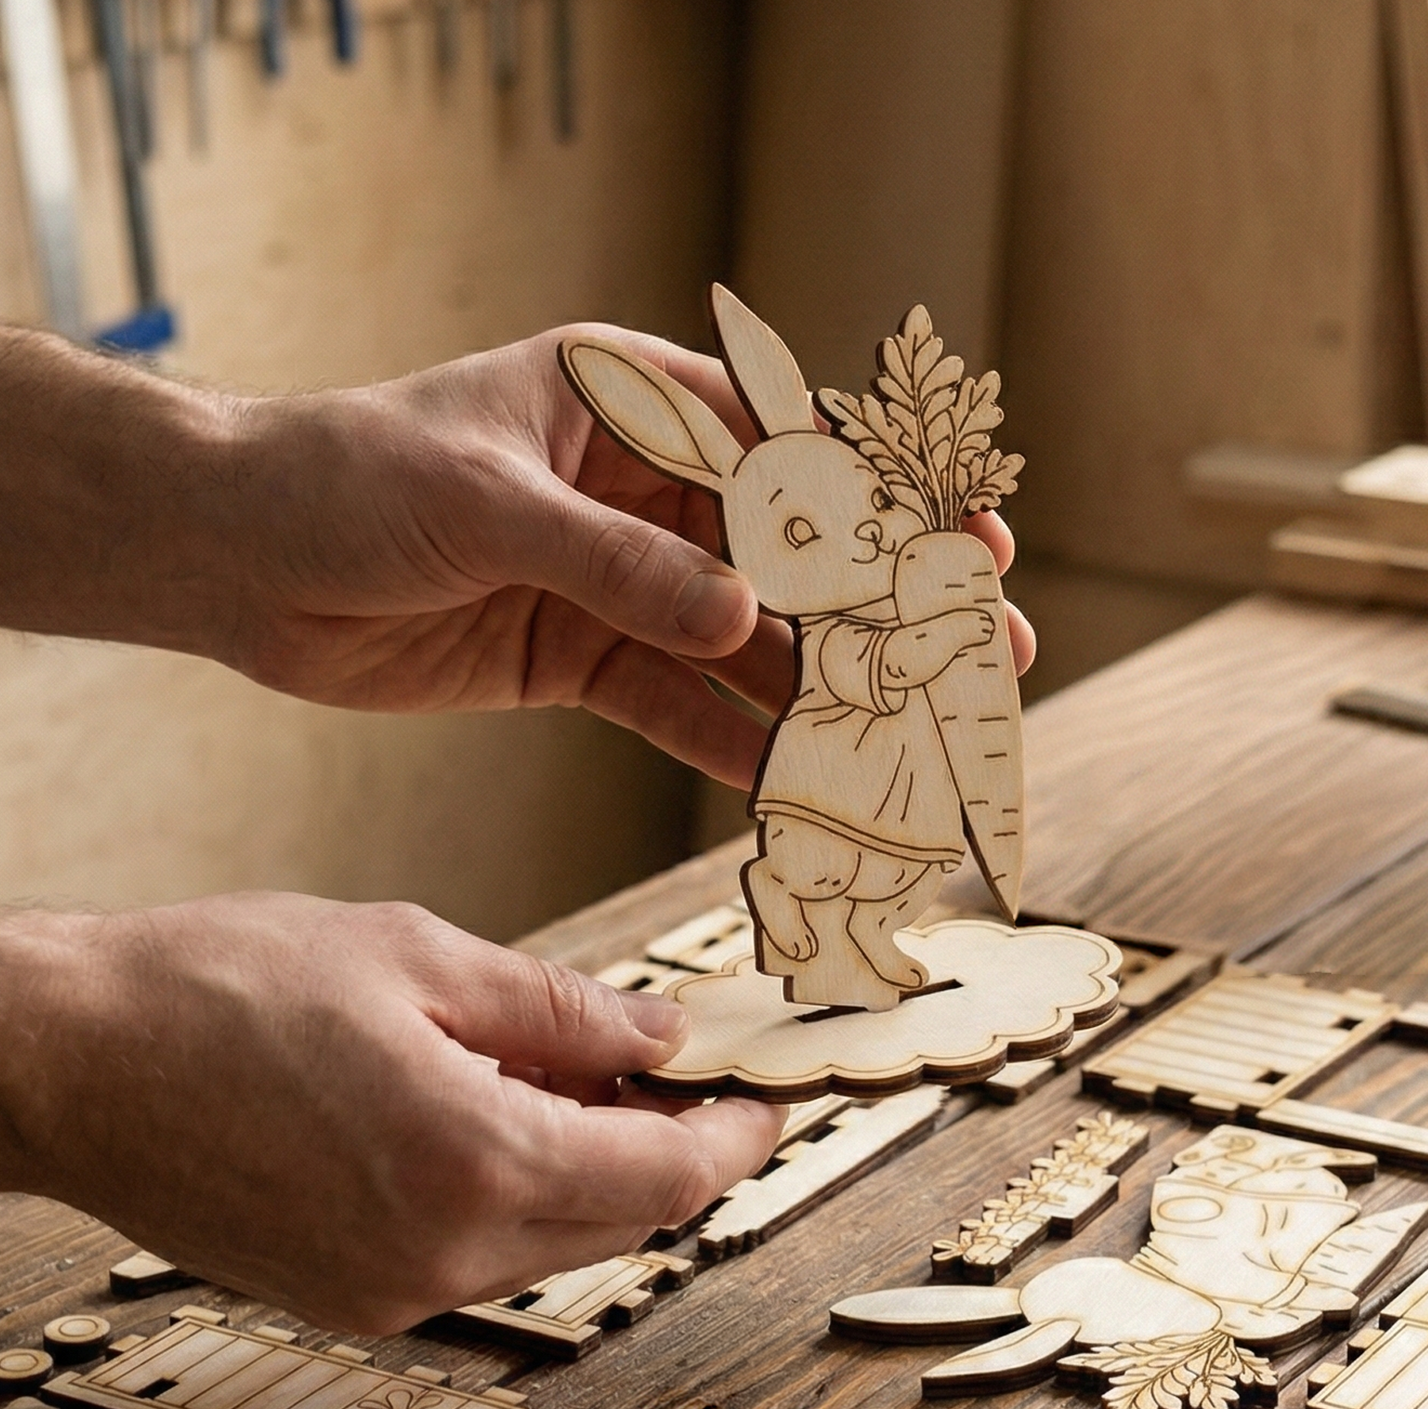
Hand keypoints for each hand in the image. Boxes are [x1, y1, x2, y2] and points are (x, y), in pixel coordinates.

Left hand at [0, 325, 1034, 787]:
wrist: (236, 560)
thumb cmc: (345, 478)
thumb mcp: (489, 504)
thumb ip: (620, 566)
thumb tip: (741, 619)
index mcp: (633, 400)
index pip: (788, 449)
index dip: (889, 503)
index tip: (973, 542)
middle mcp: (645, 491)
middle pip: (796, 557)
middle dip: (890, 611)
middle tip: (985, 656)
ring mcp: (623, 581)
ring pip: (750, 644)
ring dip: (828, 694)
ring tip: (912, 740)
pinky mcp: (587, 660)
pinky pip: (681, 708)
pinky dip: (735, 746)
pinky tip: (800, 784)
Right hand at [0, 896, 783, 1334]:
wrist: (62, 1063)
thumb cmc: (214, 989)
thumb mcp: (418, 955)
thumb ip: (565, 1010)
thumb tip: (661, 1036)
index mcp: (473, 1161)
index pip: (665, 1178)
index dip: (731, 1141)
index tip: (761, 1105)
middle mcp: (441, 1255)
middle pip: (623, 1224)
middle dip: (669, 1155)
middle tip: (675, 1078)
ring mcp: (390, 1295)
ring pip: (556, 1246)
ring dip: (594, 1177)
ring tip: (573, 1082)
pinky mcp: (349, 1302)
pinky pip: (482, 1261)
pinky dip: (520, 1201)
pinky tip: (498, 1124)